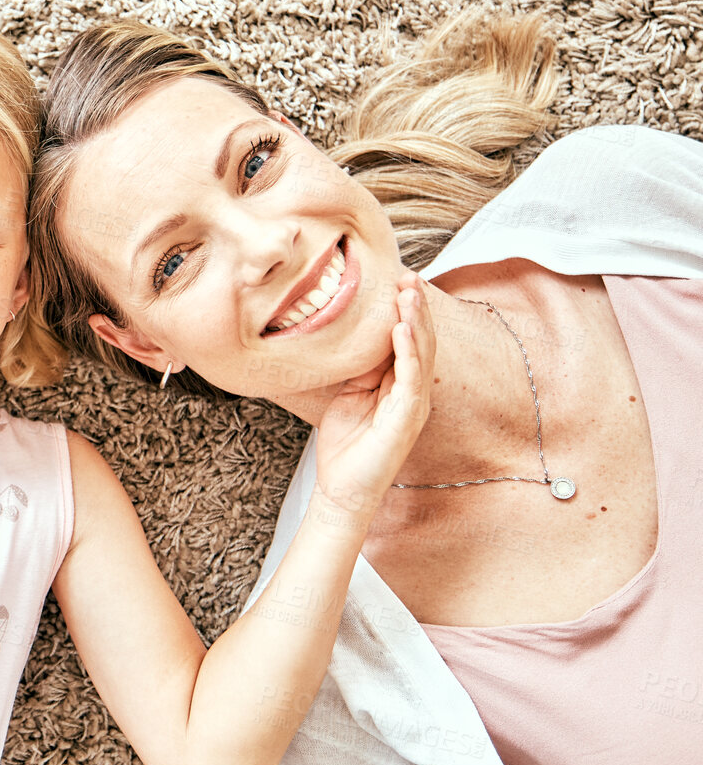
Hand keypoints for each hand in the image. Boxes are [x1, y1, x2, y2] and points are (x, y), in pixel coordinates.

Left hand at [313, 274, 435, 515]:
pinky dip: (408, 351)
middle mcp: (412, 391)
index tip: (397, 279)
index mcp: (399, 384)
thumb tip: (350, 336)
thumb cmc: (345, 446)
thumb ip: (357, 368)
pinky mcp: (407, 418)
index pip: (407, 339)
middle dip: (415, 306)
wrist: (343, 490)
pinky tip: (402, 329)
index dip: (405, 309)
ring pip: (421, 353)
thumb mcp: (347, 395)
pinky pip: (410, 378)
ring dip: (416, 320)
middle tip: (408, 275)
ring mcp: (413, 404)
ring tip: (409, 292)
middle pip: (421, 340)